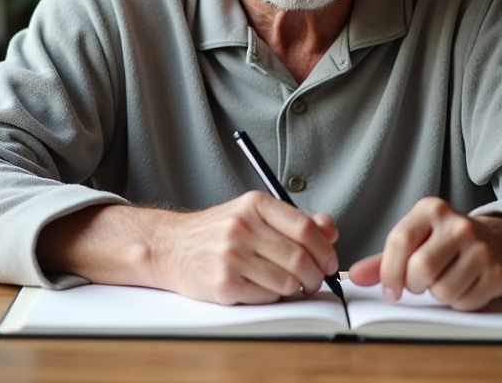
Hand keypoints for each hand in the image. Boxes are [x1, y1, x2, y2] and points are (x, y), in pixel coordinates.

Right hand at [39, 193, 338, 305]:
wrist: (171, 246)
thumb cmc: (216, 231)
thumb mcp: (254, 213)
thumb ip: (295, 219)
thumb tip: (330, 229)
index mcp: (255, 205)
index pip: (307, 228)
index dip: (325, 249)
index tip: (328, 260)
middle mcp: (243, 227)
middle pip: (301, 257)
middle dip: (315, 274)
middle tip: (314, 278)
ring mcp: (232, 256)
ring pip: (287, 281)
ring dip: (295, 288)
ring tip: (287, 283)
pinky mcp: (224, 283)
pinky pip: (267, 296)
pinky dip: (273, 296)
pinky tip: (264, 287)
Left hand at [346, 197, 501, 311]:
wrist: (500, 241)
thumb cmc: (448, 241)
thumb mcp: (416, 238)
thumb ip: (383, 259)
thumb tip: (355, 276)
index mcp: (432, 210)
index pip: (400, 240)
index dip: (389, 272)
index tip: (390, 289)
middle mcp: (458, 225)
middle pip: (421, 269)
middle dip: (414, 285)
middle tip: (418, 283)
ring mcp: (481, 249)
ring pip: (443, 290)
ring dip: (436, 295)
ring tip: (442, 280)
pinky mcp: (497, 273)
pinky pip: (464, 302)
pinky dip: (457, 302)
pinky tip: (462, 285)